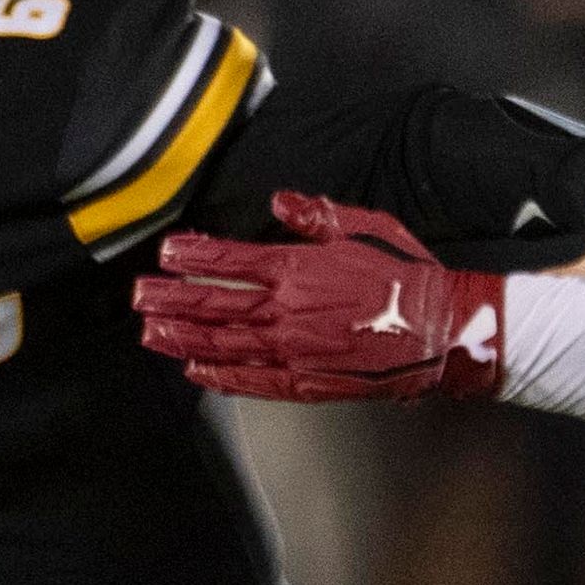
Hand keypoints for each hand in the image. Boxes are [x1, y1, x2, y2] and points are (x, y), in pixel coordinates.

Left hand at [134, 192, 507, 403]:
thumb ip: (316, 215)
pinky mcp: (309, 382)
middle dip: (171, 299)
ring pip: (224, 344)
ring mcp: (294, 351)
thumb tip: (281, 201)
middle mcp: (287, 311)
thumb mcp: (365, 227)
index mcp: (298, 269)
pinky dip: (222, 377)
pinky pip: (255, 381)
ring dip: (183, 338)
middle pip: (214, 304)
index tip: (166, 252)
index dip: (194, 256)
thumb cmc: (409, 276)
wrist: (444, 329)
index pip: (230, 260)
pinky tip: (198, 372)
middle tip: (139, 296)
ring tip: (151, 333)